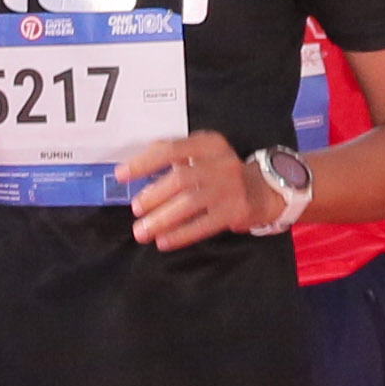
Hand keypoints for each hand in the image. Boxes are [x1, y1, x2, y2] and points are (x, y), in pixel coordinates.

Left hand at [116, 131, 259, 249]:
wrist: (262, 190)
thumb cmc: (220, 173)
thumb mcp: (202, 156)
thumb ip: (173, 157)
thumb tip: (135, 167)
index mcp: (208, 144)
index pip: (170, 149)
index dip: (144, 162)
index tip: (122, 174)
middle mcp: (220, 163)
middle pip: (180, 179)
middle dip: (153, 196)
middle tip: (135, 209)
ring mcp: (230, 188)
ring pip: (190, 203)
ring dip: (162, 219)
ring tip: (143, 231)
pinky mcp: (236, 211)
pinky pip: (203, 224)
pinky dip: (181, 234)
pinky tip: (164, 241)